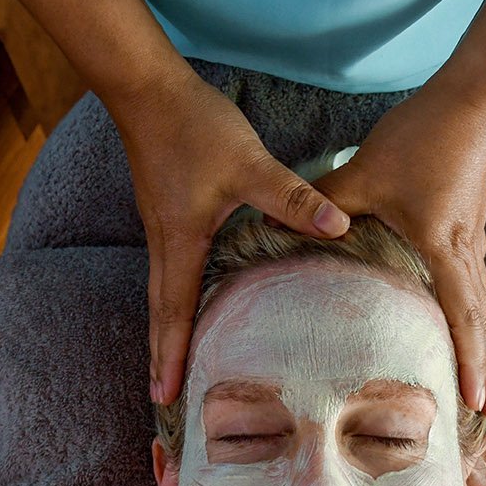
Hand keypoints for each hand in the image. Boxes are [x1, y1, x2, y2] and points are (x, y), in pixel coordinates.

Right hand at [106, 71, 354, 407]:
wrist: (147, 87)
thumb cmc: (193, 127)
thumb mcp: (249, 164)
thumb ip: (293, 198)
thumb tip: (338, 228)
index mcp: (182, 243)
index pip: (173, 313)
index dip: (170, 356)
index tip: (164, 397)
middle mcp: (166, 243)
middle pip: (160, 313)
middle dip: (162, 357)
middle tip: (163, 398)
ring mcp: (163, 227)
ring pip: (162, 293)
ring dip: (167, 329)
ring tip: (172, 363)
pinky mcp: (168, 211)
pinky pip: (170, 269)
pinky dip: (175, 299)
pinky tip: (191, 300)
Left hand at [308, 88, 485, 418]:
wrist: (474, 98)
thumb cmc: (423, 136)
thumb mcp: (365, 173)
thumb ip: (324, 203)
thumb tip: (277, 227)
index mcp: (445, 250)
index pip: (463, 318)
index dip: (471, 361)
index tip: (478, 401)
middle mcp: (467, 255)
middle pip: (482, 325)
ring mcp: (472, 243)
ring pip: (482, 309)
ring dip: (485, 348)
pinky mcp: (469, 230)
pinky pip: (474, 289)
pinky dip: (475, 320)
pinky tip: (468, 330)